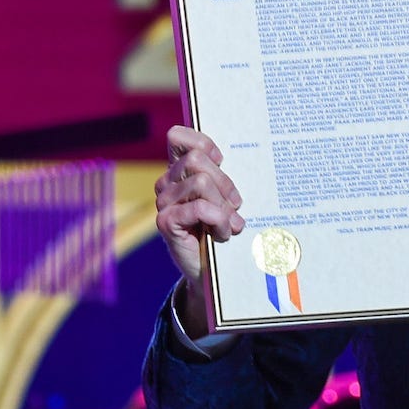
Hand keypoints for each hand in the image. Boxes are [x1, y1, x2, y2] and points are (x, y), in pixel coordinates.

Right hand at [153, 126, 244, 283]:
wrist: (210, 271)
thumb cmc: (220, 229)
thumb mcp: (225, 199)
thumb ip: (224, 179)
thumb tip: (245, 162)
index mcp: (178, 170)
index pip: (178, 137)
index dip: (202, 144)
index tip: (221, 160)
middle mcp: (166, 182)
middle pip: (197, 160)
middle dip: (224, 183)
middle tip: (235, 206)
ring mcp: (163, 201)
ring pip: (200, 183)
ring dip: (223, 206)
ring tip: (230, 224)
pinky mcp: (165, 221)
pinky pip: (198, 207)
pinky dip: (217, 221)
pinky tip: (222, 234)